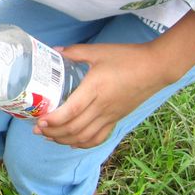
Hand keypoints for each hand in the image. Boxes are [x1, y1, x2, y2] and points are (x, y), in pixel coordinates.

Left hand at [34, 42, 173, 148]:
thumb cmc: (127, 57)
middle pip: (74, 128)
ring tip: (50, 136)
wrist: (156, 67)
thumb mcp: (98, 51)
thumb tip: (54, 51)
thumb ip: (74, 52)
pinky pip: (99, 137)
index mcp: (95, 89)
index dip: (53, 120)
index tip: (39, 120)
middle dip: (53, 132)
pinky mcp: (117, 119)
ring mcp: (110, 115)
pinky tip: (72, 141)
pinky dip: (83, 143)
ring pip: (85, 136)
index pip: (71, 111)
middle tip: (37, 129)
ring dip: (65, 140)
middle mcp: (102, 107)